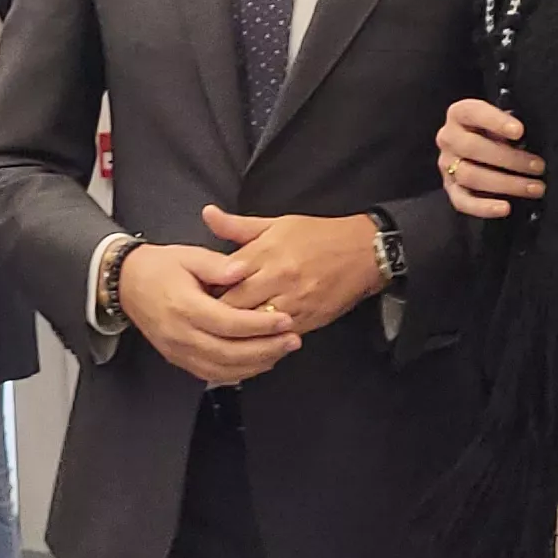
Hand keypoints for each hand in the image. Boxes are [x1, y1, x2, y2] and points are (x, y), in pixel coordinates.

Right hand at [116, 243, 298, 386]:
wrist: (128, 283)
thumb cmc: (159, 268)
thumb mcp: (189, 255)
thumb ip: (217, 264)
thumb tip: (242, 269)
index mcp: (184, 306)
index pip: (228, 323)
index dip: (260, 325)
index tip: (284, 319)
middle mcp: (180, 333)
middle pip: (229, 352)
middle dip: (265, 349)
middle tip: (292, 340)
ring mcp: (178, 350)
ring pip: (222, 369)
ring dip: (256, 364)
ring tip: (281, 351)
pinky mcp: (178, 359)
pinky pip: (212, 374)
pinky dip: (238, 372)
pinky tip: (258, 362)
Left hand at [200, 207, 382, 333]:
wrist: (363, 252)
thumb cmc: (317, 235)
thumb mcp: (276, 223)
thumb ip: (238, 226)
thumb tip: (207, 214)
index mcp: (266, 252)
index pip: (225, 278)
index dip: (207, 290)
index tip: (195, 295)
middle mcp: (278, 278)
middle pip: (235, 306)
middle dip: (216, 315)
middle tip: (201, 320)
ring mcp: (294, 302)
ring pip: (255, 326)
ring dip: (238, 332)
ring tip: (221, 334)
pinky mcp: (308, 320)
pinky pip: (277, 337)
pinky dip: (262, 341)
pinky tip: (249, 342)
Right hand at [438, 98, 544, 219]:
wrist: (477, 146)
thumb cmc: (495, 130)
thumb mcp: (501, 120)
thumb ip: (509, 126)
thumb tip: (528, 141)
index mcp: (459, 114)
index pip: (474, 113)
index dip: (496, 121)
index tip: (520, 131)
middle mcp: (448, 138)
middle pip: (473, 148)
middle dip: (510, 159)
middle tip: (538, 166)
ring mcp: (447, 165)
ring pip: (471, 176)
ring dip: (506, 184)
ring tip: (534, 188)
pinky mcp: (450, 188)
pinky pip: (463, 201)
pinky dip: (484, 207)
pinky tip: (506, 208)